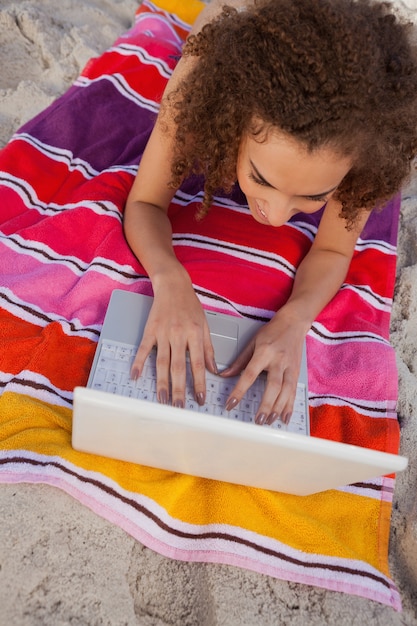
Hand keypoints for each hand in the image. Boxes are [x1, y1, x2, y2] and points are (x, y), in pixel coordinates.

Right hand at [130, 285, 216, 407]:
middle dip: (180, 389)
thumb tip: (214, 370)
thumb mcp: (205, 325)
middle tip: (180, 407)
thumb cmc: (191, 305)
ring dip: (162, 382)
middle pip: (179, 367)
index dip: (200, 383)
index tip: (201, 399)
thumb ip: (208, 349)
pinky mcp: (150, 330)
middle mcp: (179, 335)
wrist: (173, 285)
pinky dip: (138, 363)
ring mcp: (163, 333)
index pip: (199, 364)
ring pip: (162, 362)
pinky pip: (144, 349)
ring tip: (162, 400)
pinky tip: (135, 376)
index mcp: (195, 334)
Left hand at [222, 311, 306, 424]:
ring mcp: (290, 367)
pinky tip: (284, 417)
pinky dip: (290, 406)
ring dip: (278, 408)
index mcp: (264, 352)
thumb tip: (225, 375)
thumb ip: (239, 361)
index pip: (249, 374)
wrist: (294, 323)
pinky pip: (294, 392)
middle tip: (258, 419)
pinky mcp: (297, 372)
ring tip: (269, 421)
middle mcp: (278, 361)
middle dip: (266, 405)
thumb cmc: (272, 331)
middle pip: (273, 386)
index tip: (231, 404)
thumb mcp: (252, 342)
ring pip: (286, 391)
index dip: (239, 391)